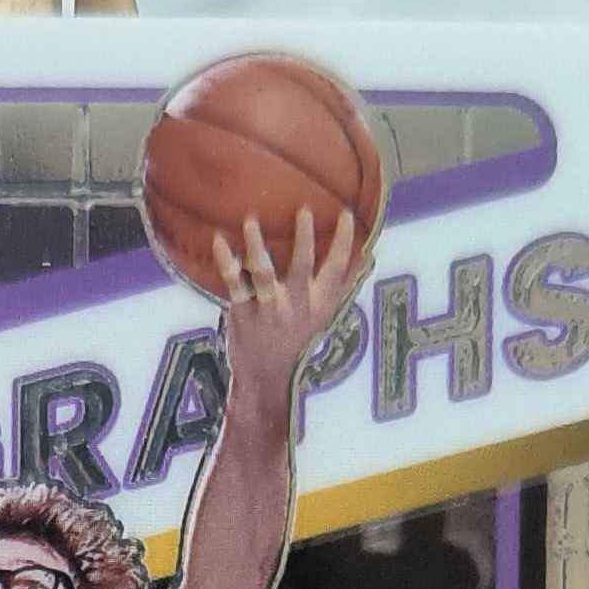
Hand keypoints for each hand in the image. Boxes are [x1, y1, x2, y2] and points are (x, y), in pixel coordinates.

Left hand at [214, 205, 362, 405]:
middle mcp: (296, 304)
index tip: (346, 213)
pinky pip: (235, 283)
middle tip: (303, 211)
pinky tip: (219, 240)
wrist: (266, 378)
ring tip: (250, 221)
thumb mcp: (326, 315)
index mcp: (319, 303)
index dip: (343, 242)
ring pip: (265, 272)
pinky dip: (226, 261)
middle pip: (302, 267)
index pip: (337, 269)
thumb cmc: (297, 340)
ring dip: (257, 246)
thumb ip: (345, 284)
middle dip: (304, 239)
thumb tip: (370, 256)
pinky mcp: (244, 313)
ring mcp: (269, 308)